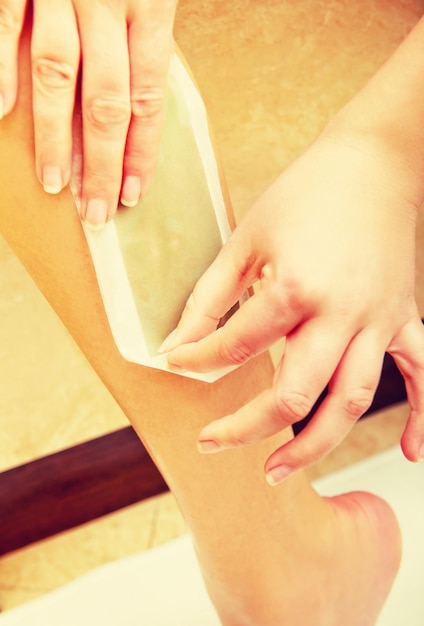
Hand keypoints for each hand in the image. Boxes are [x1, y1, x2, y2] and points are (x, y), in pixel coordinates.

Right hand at [0, 0, 176, 227]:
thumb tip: (139, 102)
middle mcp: (108, 3)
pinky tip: (3, 113)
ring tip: (55, 184)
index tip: (131, 195)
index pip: (147, 100)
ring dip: (54, 137)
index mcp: (151, 8)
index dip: (140, 153)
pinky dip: (3, 71)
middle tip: (96, 213)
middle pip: (105, 104)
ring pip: (57, 78)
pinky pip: (8, 26)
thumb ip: (145, 39)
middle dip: (101, 166)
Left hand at [164, 133, 423, 482]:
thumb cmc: (307, 193)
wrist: (373, 163)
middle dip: (246, 427)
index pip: (234, 347)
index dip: (196, 360)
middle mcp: (342, 314)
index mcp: (296, 289)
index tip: (177, 363)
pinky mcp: (405, 319)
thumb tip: (177, 339)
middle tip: (213, 442)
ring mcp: (379, 321)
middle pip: (293, 395)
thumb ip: (210, 295)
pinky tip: (412, 454)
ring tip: (277, 469)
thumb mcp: (247, 239)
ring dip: (314, 444)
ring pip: (351, 402)